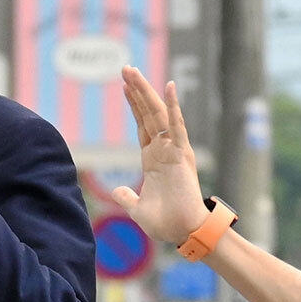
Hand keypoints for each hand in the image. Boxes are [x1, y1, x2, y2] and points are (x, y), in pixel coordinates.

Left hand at [114, 66, 212, 245]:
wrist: (183, 233)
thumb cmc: (166, 224)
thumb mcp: (138, 210)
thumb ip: (127, 198)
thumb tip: (117, 192)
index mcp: (153, 160)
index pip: (142, 126)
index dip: (133, 106)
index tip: (124, 86)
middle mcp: (163, 150)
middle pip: (148, 114)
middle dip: (136, 91)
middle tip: (125, 68)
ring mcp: (173, 150)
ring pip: (158, 114)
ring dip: (146, 92)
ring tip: (132, 71)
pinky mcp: (182, 155)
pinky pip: (176, 126)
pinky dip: (173, 106)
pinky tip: (168, 86)